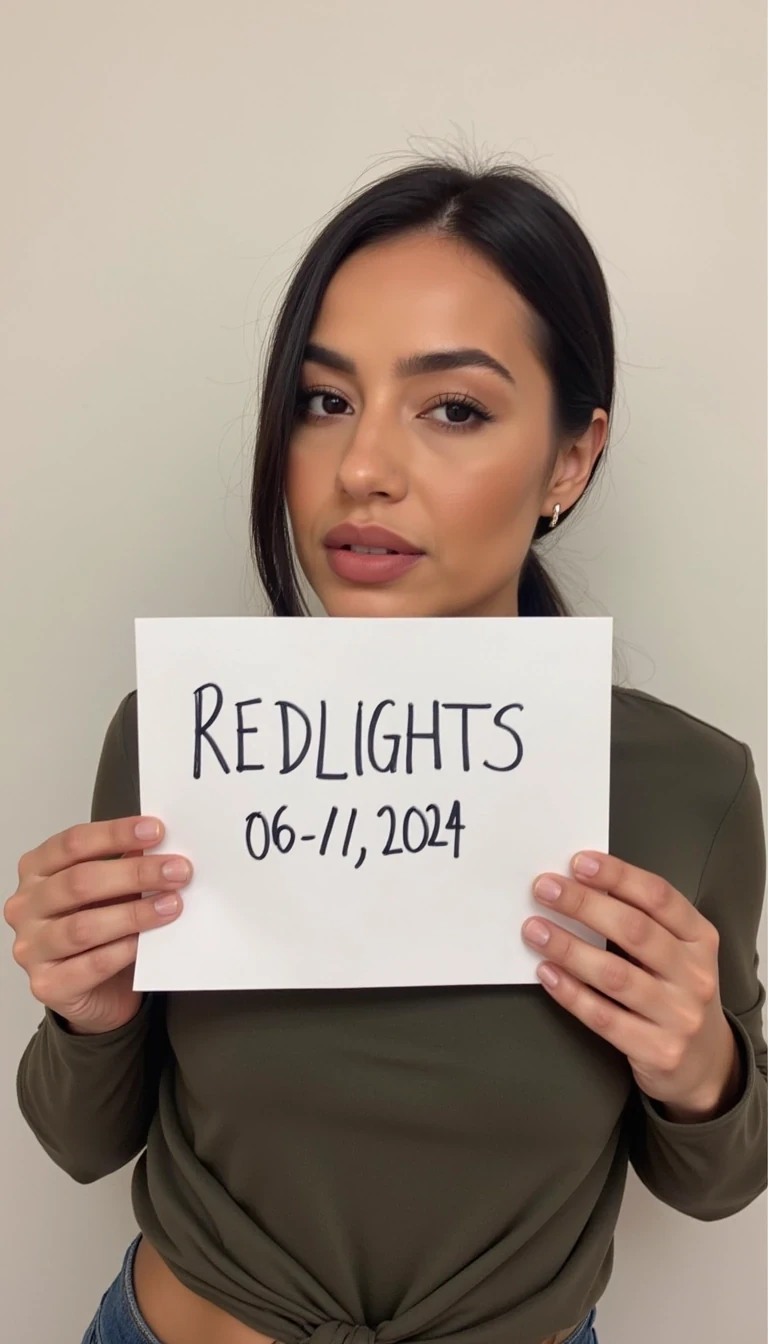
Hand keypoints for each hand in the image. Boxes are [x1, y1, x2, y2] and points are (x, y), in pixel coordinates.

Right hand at [5, 818, 192, 1034]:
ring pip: (84, 926)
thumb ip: (126, 864)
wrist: (99, 991)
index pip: (72, 843)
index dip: (115, 834)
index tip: (156, 831)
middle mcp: (26, 906)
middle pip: (79, 881)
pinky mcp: (47, 984)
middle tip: (177, 871)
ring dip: (135, 914)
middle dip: (135, 874)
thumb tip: (160, 844)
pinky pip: (91, 965)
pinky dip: (124, 951)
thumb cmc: (101, 931)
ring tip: (172, 905)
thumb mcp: (112, 890)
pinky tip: (147, 942)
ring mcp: (32, 947)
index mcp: (37, 871)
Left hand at [521, 852, 743, 1120]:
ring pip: (615, 975)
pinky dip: (571, 993)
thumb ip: (643, 921)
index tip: (579, 863)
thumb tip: (582, 886)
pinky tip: (548, 973)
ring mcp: (679, 1015)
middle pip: (634, 930)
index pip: (659, 896)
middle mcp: (695, 974)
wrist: (706, 1064)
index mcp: (700, 938)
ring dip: (569, 948)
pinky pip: (604, 1017)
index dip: (618, 876)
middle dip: (583, 905)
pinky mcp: (658, 1050)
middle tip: (544, 890)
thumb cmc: (677, 992)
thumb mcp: (678, 952)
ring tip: (535, 930)